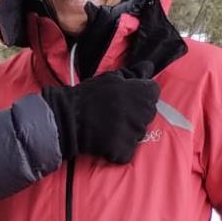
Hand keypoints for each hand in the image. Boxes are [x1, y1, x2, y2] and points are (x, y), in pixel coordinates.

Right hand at [44, 71, 158, 164]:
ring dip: (127, 131)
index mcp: (143, 95)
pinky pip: (126, 151)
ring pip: (137, 134)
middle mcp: (144, 115)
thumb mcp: (112, 78)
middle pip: (147, 114)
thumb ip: (134, 74)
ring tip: (109, 126)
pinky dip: (117, 148)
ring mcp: (135, 135)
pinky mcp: (124, 152)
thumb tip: (149, 68)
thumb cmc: (89, 95)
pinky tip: (105, 140)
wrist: (68, 119)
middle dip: (135, 113)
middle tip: (115, 113)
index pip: (153, 93)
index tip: (128, 97)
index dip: (140, 94)